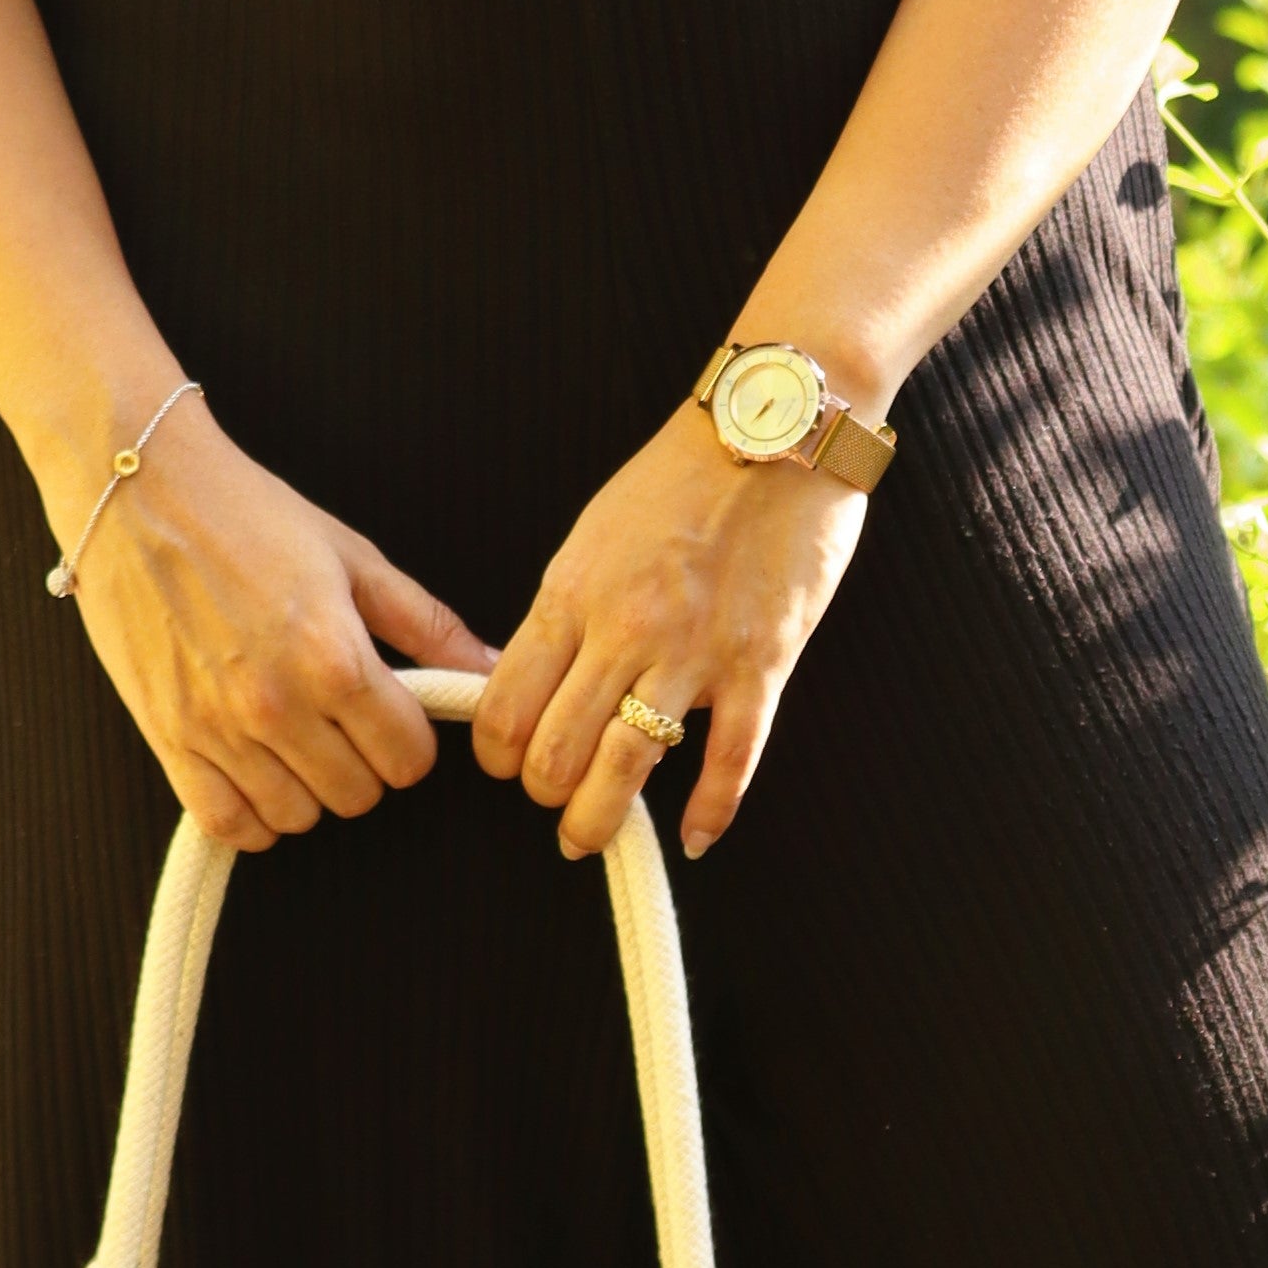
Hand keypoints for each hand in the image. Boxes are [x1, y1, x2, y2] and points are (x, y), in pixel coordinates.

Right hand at [64, 401, 490, 850]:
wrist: (136, 489)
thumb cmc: (245, 513)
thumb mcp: (351, 557)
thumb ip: (426, 623)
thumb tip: (487, 668)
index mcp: (334, 657)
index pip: (409, 758)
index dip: (410, 740)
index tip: (391, 715)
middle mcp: (278, 704)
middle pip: (358, 795)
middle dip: (362, 763)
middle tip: (339, 720)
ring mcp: (218, 728)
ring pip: (297, 817)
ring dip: (306, 788)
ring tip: (293, 739)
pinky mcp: (168, 739)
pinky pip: (228, 824)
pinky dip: (251, 814)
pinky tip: (254, 773)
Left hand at [475, 408, 869, 861]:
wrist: (772, 431)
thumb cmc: (680, 478)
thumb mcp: (593, 537)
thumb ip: (566, 612)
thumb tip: (536, 680)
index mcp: (572, 594)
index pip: (506, 705)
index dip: (496, 754)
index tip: (506, 764)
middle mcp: (624, 630)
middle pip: (555, 753)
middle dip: (544, 794)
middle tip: (555, 802)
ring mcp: (695, 652)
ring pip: (627, 768)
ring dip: (598, 821)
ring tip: (590, 836)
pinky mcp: (762, 663)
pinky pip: (731, 759)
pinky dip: (709, 811)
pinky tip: (694, 835)